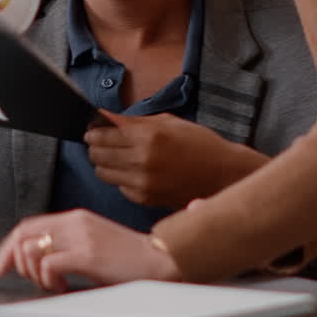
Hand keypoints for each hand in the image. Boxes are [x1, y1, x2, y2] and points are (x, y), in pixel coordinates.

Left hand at [0, 209, 181, 291]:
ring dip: (33, 272)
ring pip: (32, 249)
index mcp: (75, 217)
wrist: (161, 261)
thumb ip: (67, 244)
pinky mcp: (87, 253)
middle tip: (23, 277)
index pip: (28, 225)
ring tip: (51, 283)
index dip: (8, 246)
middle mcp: (74, 221)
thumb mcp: (93, 243)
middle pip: (23, 234)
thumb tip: (36, 258)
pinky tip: (62, 286)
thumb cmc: (129, 258)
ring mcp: (80, 236)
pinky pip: (49, 264)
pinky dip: (48, 279)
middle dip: (12, 259)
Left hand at [85, 112, 267, 208]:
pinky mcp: (145, 199)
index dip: (93, 129)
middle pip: (97, 153)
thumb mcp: (168, 122)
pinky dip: (120, 178)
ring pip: (102, 172)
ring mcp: (142, 183)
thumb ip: (135, 121)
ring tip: (114, 156)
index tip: (92, 127)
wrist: (224, 174)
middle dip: (95, 145)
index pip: (103, 133)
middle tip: (99, 140)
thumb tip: (106, 118)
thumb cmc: (199, 144)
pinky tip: (131, 171)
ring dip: (103, 163)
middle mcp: (142, 161)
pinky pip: (118, 187)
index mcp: (147, 137)